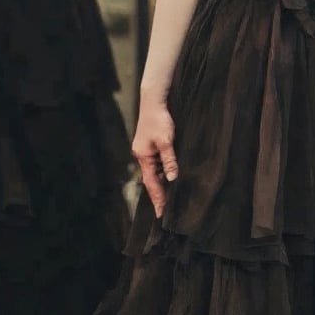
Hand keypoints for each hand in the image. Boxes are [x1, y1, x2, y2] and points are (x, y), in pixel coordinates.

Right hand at [132, 98, 177, 218]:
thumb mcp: (166, 141)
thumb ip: (169, 160)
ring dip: (160, 184)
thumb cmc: (159, 120)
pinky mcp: (149, 145)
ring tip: (168, 199)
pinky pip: (155, 164)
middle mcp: (141, 156)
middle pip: (150, 180)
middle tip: (164, 211)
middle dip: (157, 195)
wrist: (153, 102)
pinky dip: (161, 172)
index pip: (151, 183)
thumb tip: (172, 178)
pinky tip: (168, 177)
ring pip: (153, 172)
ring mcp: (144, 151)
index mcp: (143, 157)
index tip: (161, 213)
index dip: (157, 198)